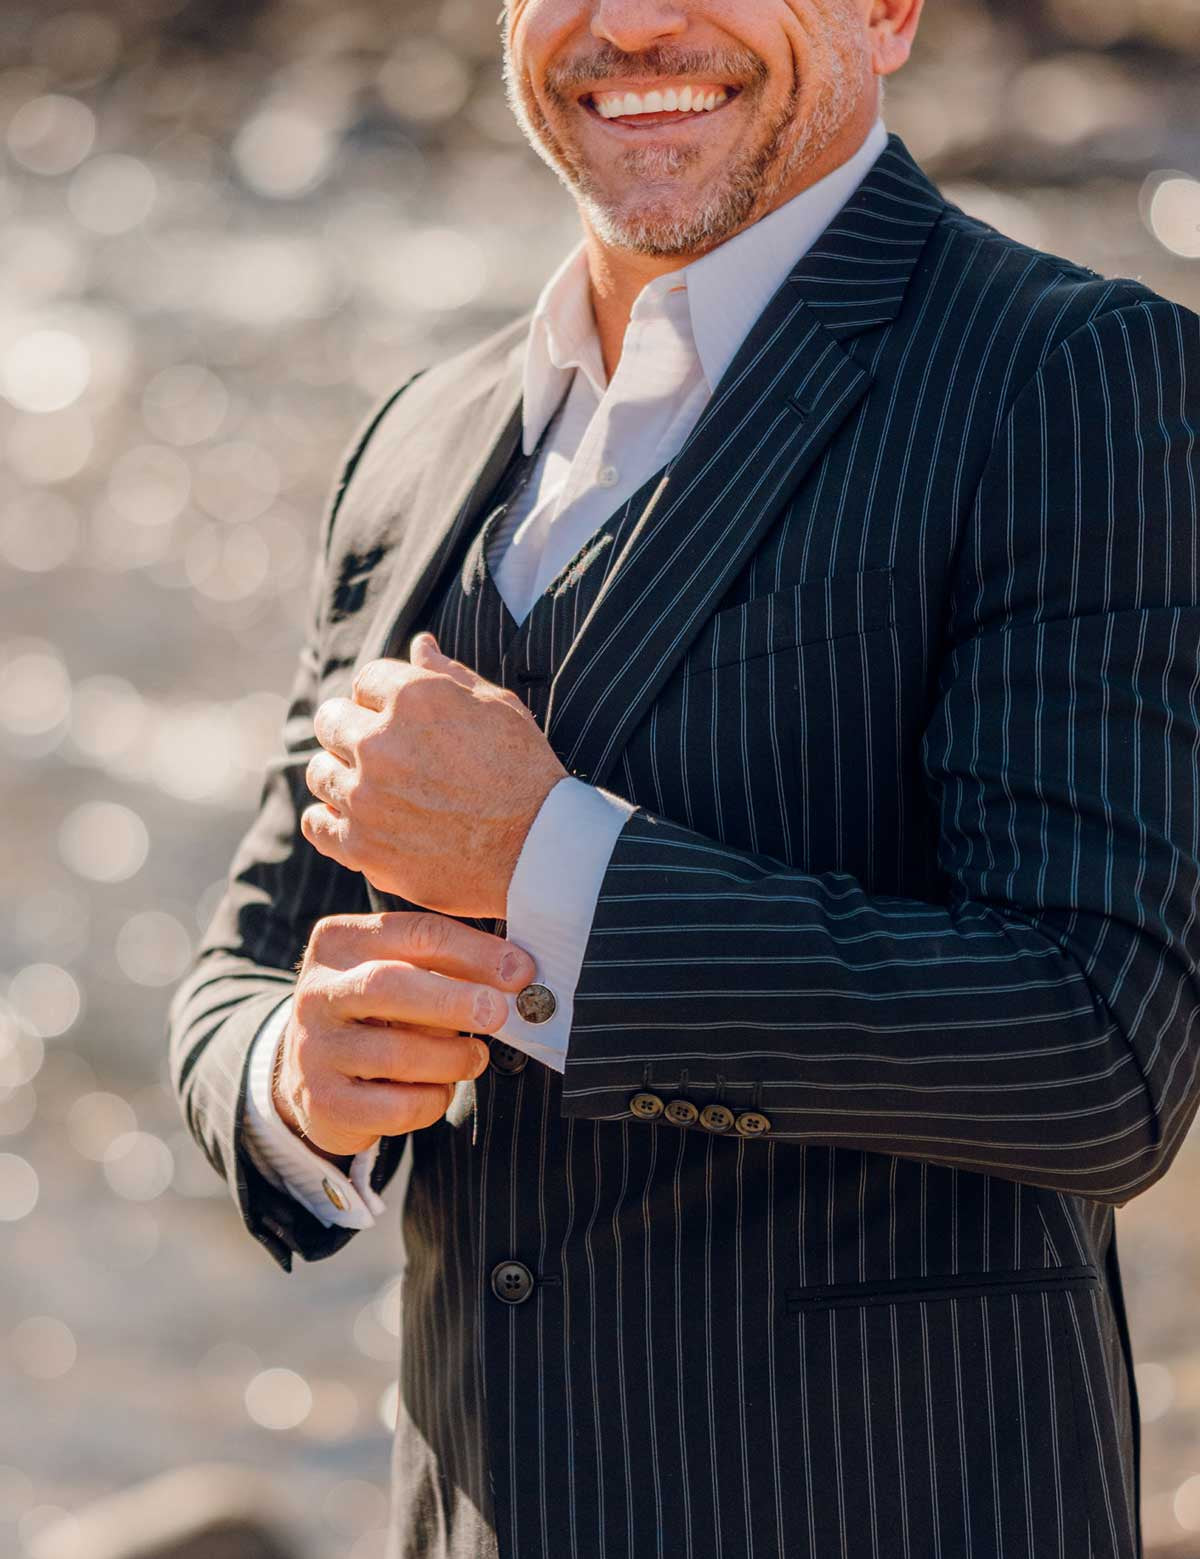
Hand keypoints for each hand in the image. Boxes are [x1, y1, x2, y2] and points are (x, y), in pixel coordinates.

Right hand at [272, 910, 536, 1157]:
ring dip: (453, 1058)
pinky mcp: (322, 1102)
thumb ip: (448, 965)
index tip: (521, 971)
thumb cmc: (377, 1014)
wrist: (314, 1077)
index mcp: (340, 942)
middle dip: (455, 1001)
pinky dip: (433, 1100)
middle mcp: (317, 991)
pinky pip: (397, 1106)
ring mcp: (313, 1049)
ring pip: (399, 1053)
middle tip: (498, 1013)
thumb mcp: (400, 973)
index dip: (476, 952)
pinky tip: (437, 1090)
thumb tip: (517, 973)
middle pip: (390, 986)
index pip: (416, 934)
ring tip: (473, 1057)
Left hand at [301, 632, 567, 917]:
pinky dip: (329, 820)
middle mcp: (378, 742)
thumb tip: (420, 644)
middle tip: (384, 753)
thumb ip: (449, 674)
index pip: (365, 681)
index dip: (382, 698)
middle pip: (331, 720)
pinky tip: (355, 820)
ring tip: (374, 789)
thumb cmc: (525, 773)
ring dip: (340, 774)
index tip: (398, 719)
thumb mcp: (497, 707)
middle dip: (353, 730)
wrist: (540, 849)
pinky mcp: (361, 845)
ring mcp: (365, 796)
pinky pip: (316, 824)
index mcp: (412, 697)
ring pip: (318, 770)